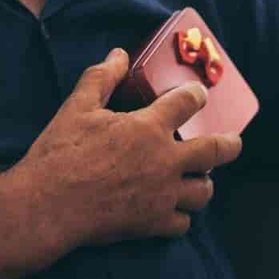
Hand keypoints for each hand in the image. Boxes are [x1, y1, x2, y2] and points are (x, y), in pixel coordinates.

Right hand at [12, 49, 242, 251]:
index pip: (189, 102)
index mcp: (149, 127)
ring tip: (198, 178)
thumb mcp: (78, 106)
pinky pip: (183, 223)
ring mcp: (163, 195)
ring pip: (204, 192)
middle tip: (232, 142)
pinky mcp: (152, 224)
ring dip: (204, 183)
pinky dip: (181, 216)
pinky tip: (173, 209)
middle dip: (229, 144)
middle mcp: (166, 161)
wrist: (47, 206)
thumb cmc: (61, 153)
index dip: (197, 95)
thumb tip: (118, 55)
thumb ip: (102, 77)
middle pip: (216, 151)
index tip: (197, 95)